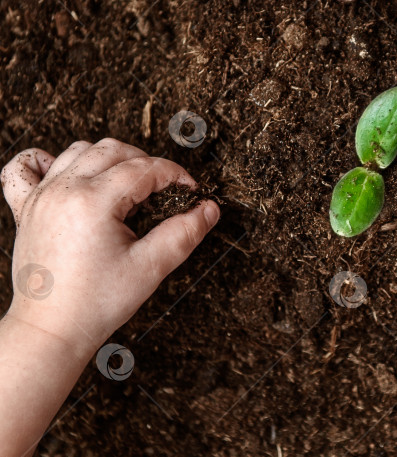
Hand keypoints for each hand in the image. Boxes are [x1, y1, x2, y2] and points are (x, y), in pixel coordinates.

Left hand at [1, 138, 219, 357]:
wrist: (51, 330)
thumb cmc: (96, 304)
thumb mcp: (151, 267)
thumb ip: (184, 233)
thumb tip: (209, 209)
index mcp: (93, 202)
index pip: (144, 168)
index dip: (175, 175)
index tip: (190, 190)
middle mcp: (63, 191)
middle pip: (112, 150)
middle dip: (146, 162)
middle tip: (164, 189)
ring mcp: (40, 197)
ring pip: (78, 150)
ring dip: (109, 159)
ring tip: (128, 186)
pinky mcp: (25, 208)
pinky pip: (26, 167)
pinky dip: (48, 160)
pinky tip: (71, 176)